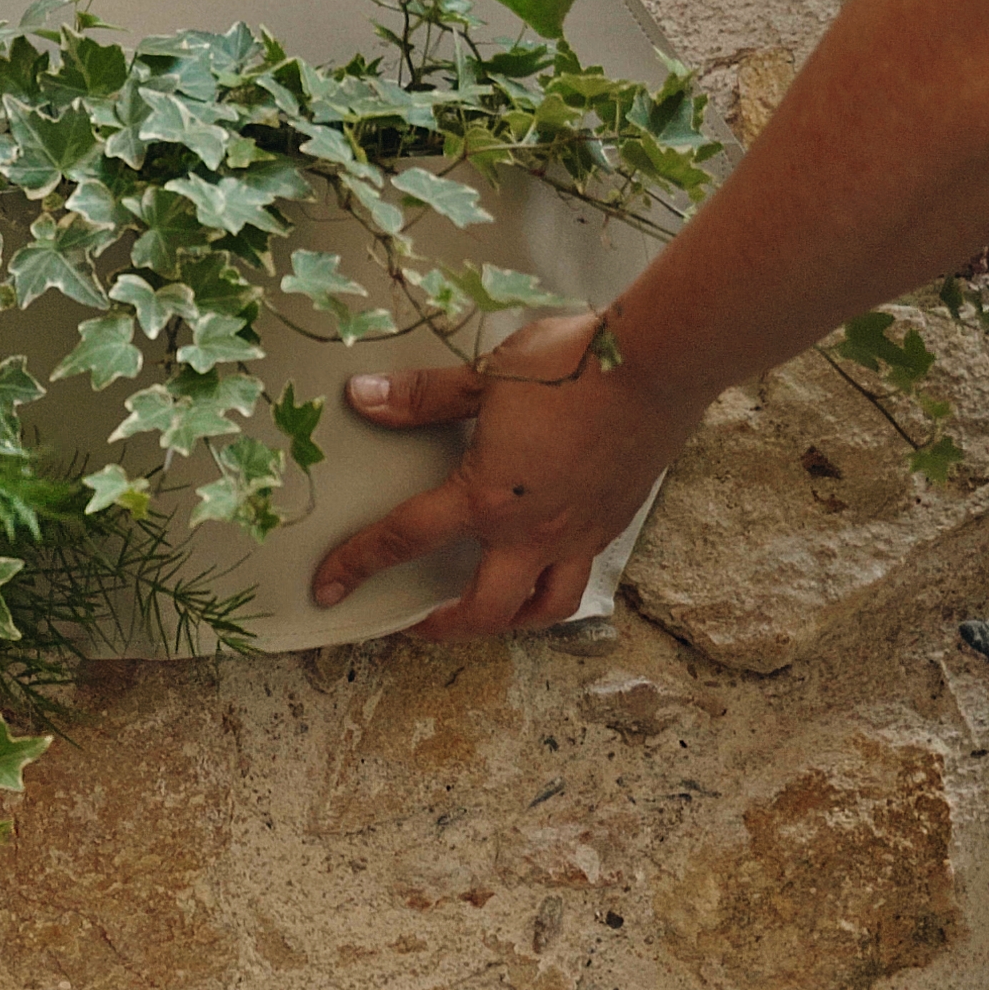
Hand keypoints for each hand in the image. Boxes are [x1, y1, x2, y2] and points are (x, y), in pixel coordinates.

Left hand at [306, 311, 706, 634]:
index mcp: (488, 498)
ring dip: (509, 621)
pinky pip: (582, 573)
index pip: (404, 540)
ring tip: (486, 611)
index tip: (327, 590)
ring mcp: (581, 533)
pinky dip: (555, 583)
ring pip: (545, 608)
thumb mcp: (485, 375)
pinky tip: (543, 561)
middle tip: (414, 622)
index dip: (356, 566)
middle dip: (442, 628)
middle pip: (483, 611)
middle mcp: (534, 532)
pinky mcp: (616, 522)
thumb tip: (362, 398)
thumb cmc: (571, 363)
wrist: (661, 361)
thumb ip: (423, 397)